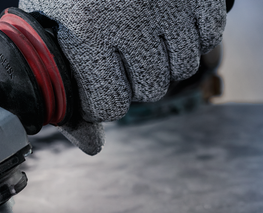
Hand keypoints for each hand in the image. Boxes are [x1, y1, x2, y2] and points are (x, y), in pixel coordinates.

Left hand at [19, 0, 226, 153]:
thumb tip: (92, 147)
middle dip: (133, 82)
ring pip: (181, 69)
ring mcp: (169, 5)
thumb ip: (68, 89)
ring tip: (142, 41)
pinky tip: (169, 26)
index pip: (109, 105)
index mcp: (86, 32)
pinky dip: (194, 37)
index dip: (103, 102)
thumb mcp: (52, 30)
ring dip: (163, 62)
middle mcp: (131, 20)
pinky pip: (210, 37)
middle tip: (120, 58)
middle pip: (149, 90)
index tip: (97, 86)